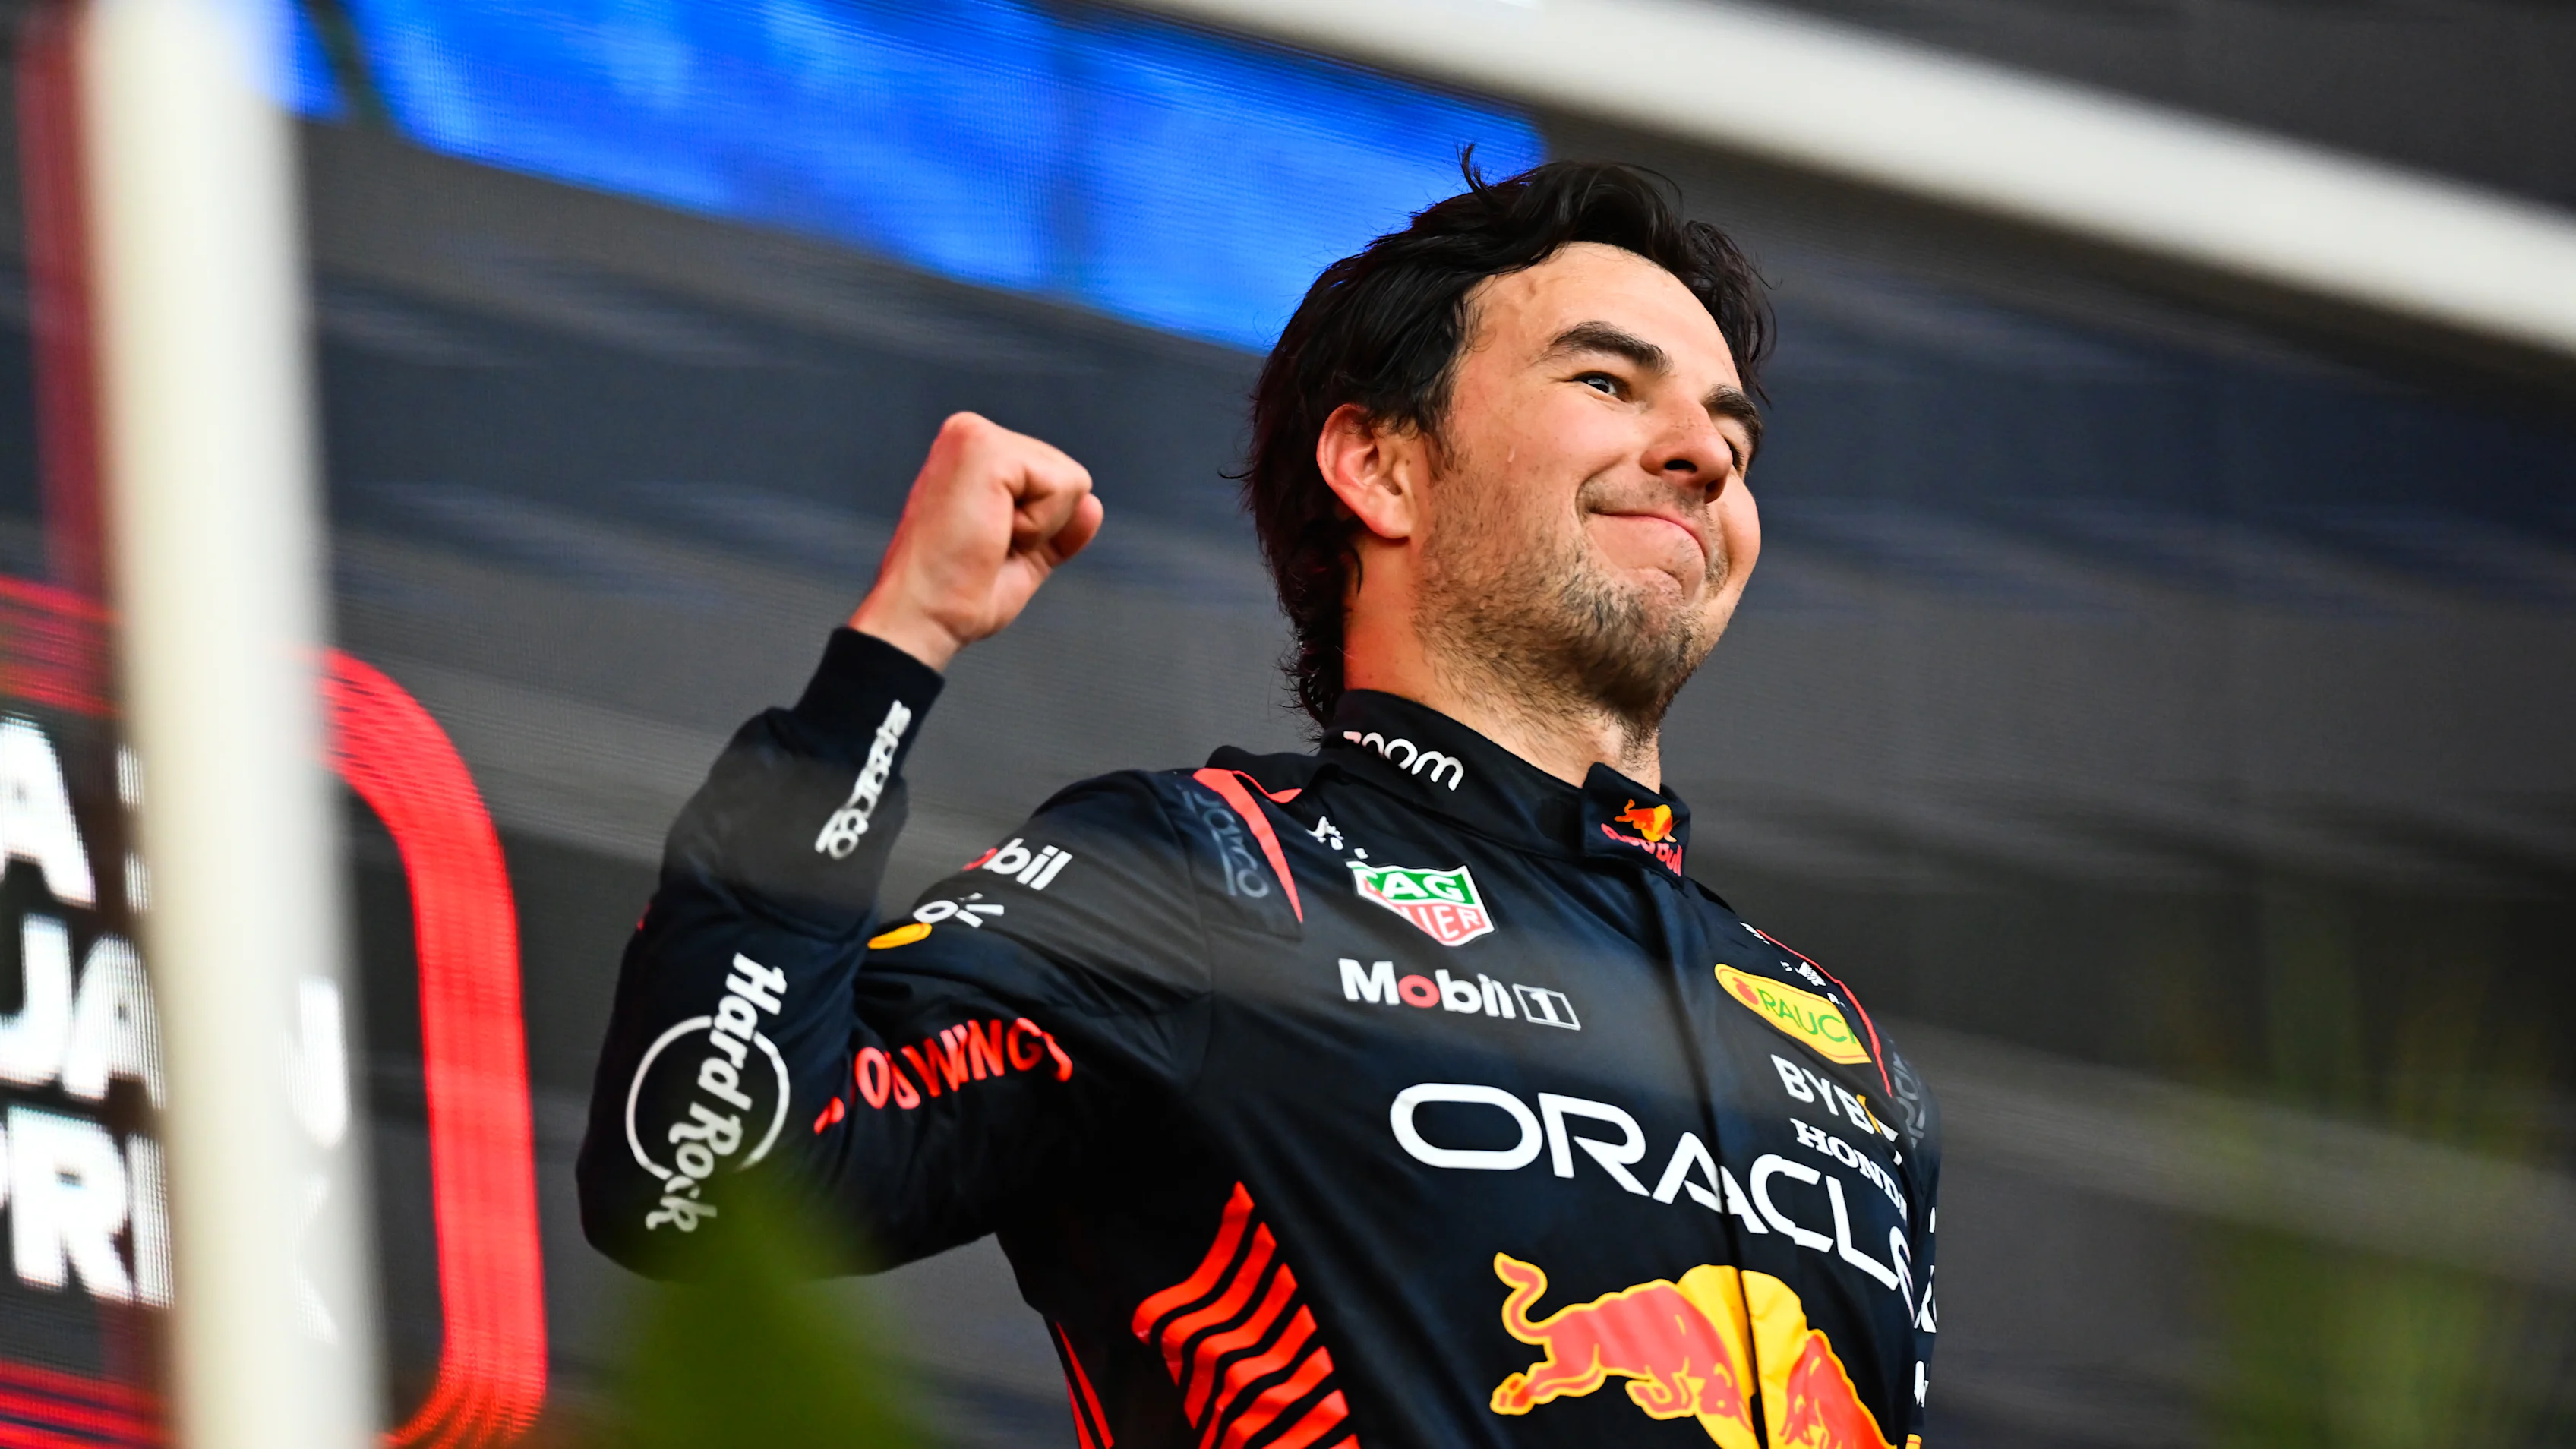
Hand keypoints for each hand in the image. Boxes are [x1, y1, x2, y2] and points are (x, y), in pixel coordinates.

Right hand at [848, 413, 1102, 671]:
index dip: (1041, 528)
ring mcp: (976, 434)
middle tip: (987, 547)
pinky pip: (1065, 486)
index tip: (989, 547)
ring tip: (986, 539)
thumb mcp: (1024, 557)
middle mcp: (971, 432)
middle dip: (1043, 526)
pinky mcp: (986, 447)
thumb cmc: (959, 593)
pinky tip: (991, 533)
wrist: (922, 616)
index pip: (1055, 480)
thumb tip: (1092, 505)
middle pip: (1069, 476)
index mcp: (974, 454)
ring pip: (1073, 481)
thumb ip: (1058, 528)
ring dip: (1039, 527)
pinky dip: (1038, 526)